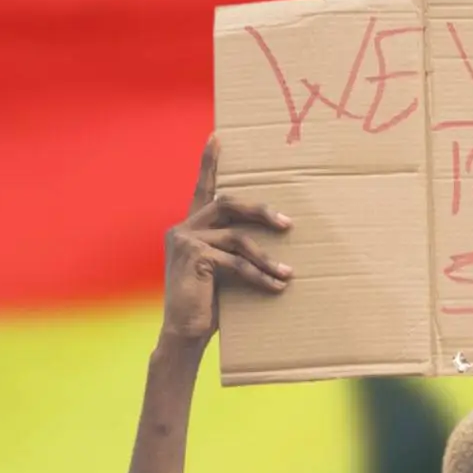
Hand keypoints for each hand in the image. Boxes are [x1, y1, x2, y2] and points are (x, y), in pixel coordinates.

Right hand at [162, 134, 292, 341]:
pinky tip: (277, 287)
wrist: (183, 335)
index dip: (209, 163)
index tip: (219, 137)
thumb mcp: (223, 272)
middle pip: (227, 203)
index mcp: (190, 227)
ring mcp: (186, 241)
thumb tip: (276, 242)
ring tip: (289, 272)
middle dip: (260, 211)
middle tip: (288, 224)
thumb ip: (235, 251)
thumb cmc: (207, 306)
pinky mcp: (194, 258)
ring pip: (237, 236)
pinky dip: (259, 276)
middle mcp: (184, 228)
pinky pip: (236, 263)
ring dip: (266, 256)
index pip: (201, 189)